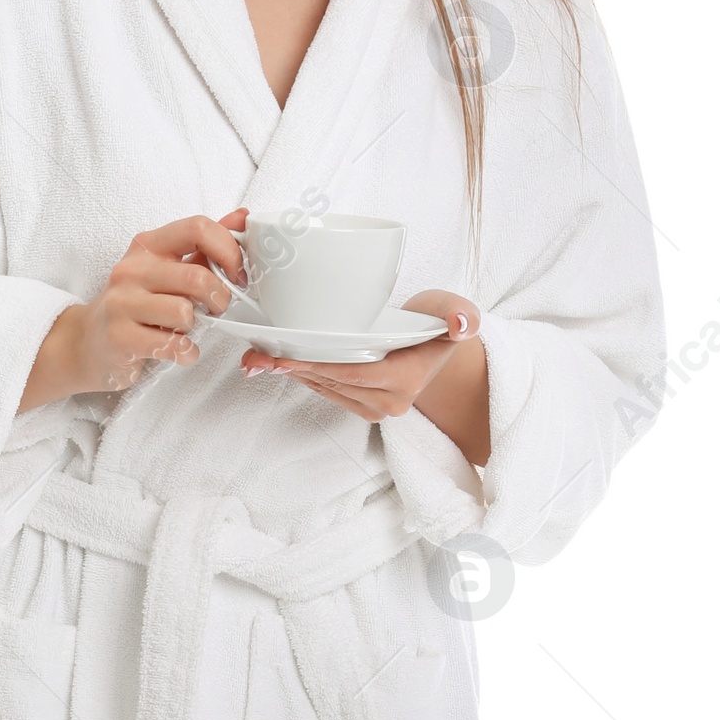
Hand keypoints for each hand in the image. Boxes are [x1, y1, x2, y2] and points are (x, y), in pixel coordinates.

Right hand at [20, 211, 247, 408]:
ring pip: (185, 313)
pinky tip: (178, 350)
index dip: (230, 251)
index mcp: (148, 245)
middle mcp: (132, 269)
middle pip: (197, 277)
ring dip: (197, 328)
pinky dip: (186, 353)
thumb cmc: (134, 304)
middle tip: (216, 309)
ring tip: (186, 330)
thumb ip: (203, 246)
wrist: (87, 342)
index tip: (239, 274)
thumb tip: (242, 218)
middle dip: (220, 298)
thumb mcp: (166, 268)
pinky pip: (173, 346)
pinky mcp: (120, 337)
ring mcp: (122, 303)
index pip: (198, 228)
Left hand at [241, 293, 489, 465]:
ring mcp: (374, 408)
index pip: (355, 374)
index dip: (318, 367)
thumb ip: (459, 314)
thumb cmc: (438, 325)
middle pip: (333, 384)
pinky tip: (278, 363)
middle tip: (256, 355)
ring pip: (326, 390)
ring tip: (257, 358)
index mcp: (407, 379)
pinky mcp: (361, 406)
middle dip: (293, 370)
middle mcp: (389, 402)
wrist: (438, 349)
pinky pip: (327, 391)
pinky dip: (302, 376)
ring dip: (291, 375)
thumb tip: (463, 323)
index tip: (285, 357)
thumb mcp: (453, 310)